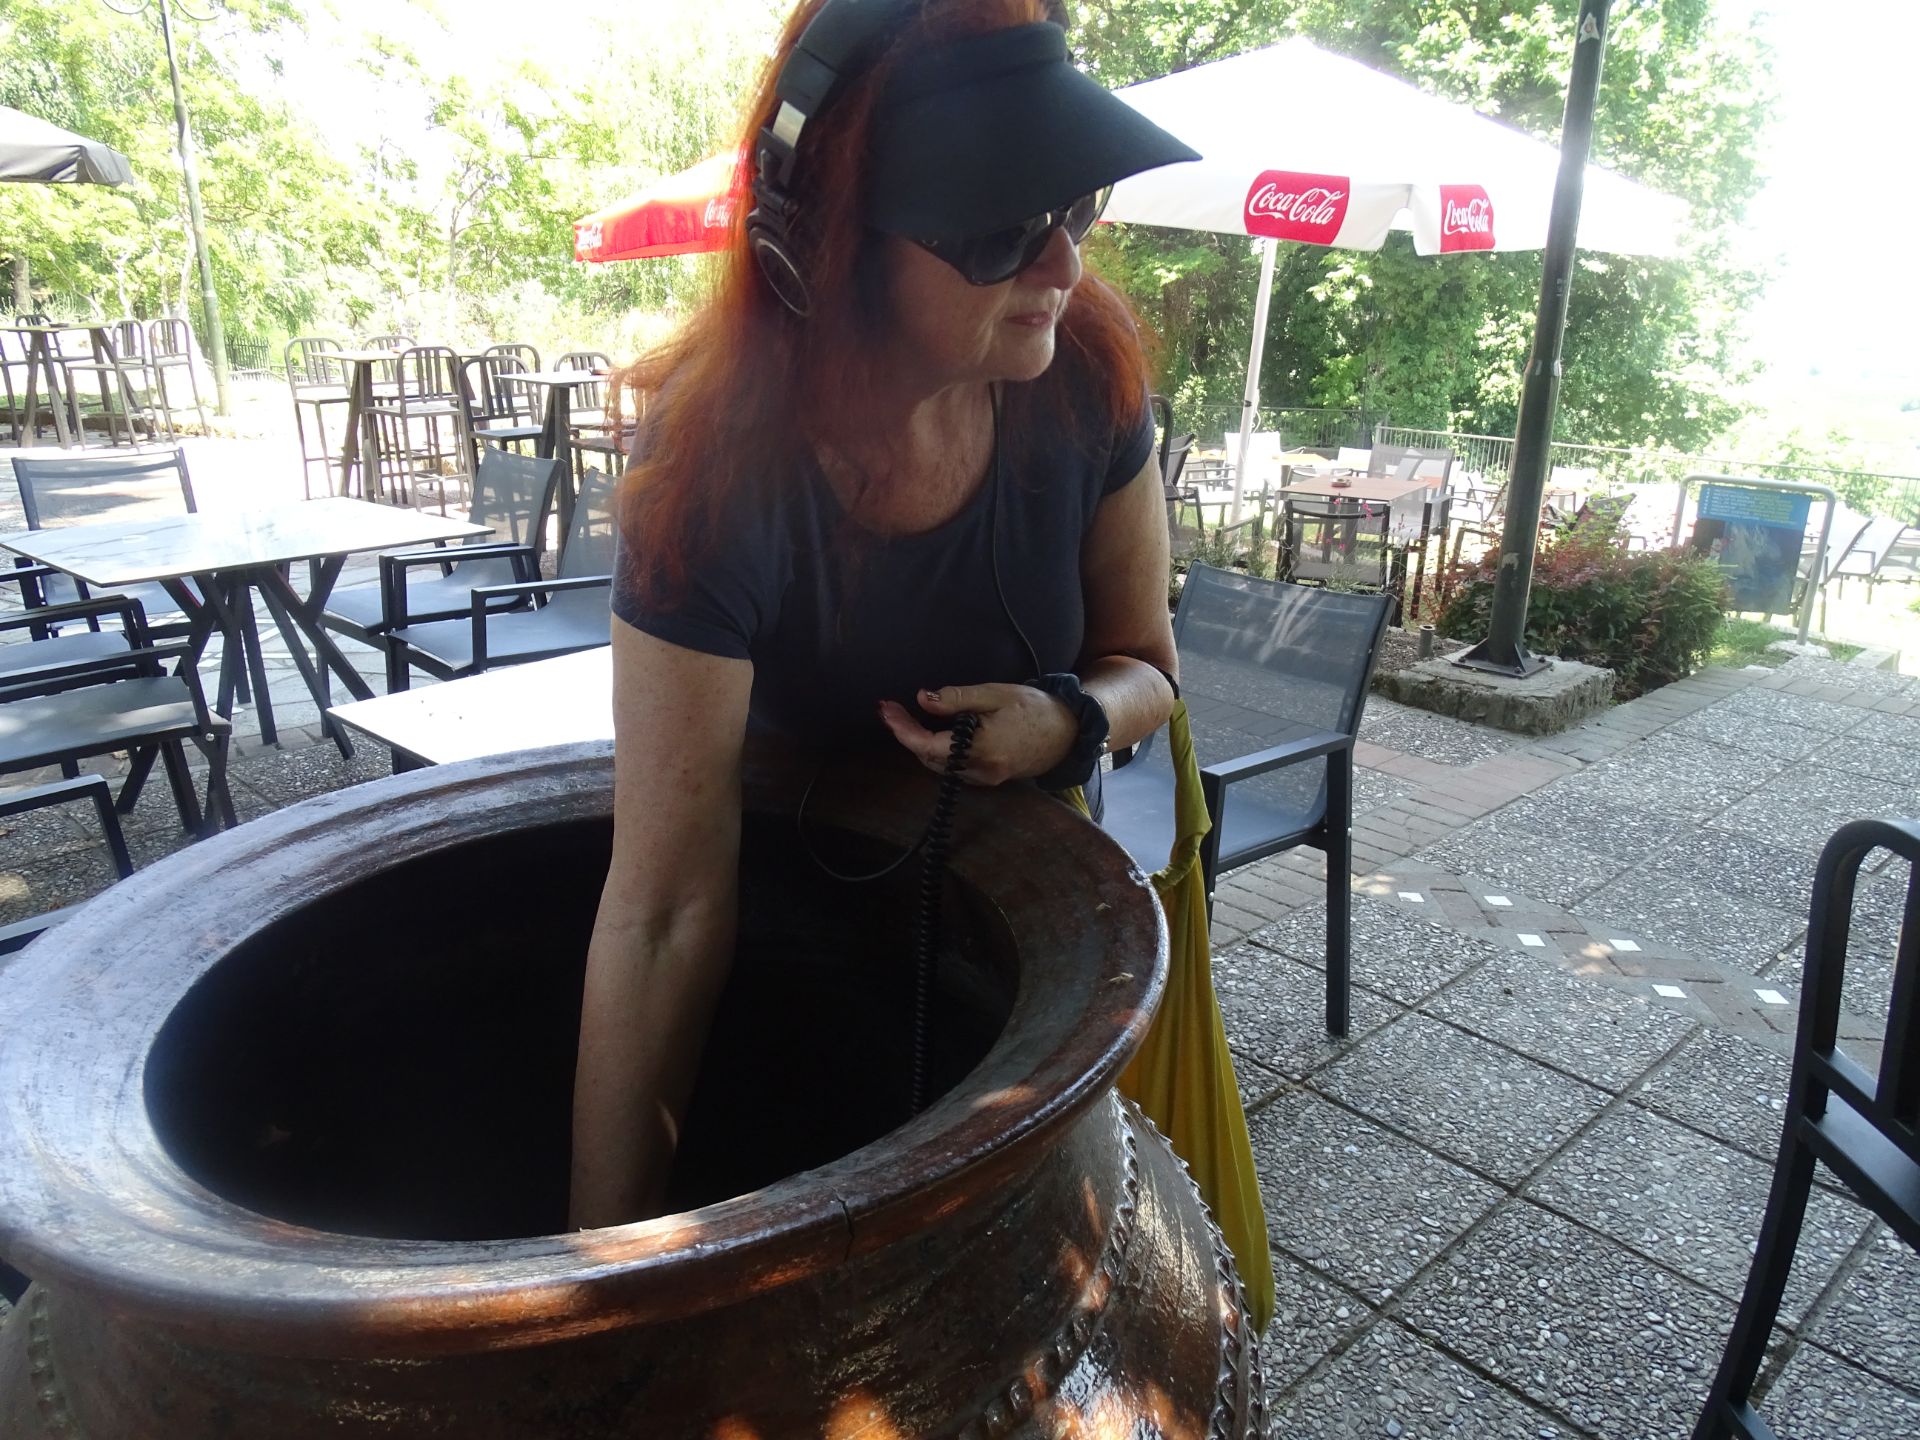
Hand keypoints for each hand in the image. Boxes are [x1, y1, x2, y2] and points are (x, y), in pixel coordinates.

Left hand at [878, 684, 1076, 786]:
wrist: (1068, 732)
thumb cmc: (1036, 708)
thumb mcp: (995, 694)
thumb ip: (957, 699)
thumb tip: (923, 699)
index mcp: (982, 747)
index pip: (929, 746)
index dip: (903, 730)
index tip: (886, 711)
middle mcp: (981, 770)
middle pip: (930, 758)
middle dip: (908, 734)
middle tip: (892, 708)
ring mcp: (985, 778)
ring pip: (940, 766)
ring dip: (921, 743)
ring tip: (907, 717)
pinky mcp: (989, 779)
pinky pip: (954, 768)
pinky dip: (939, 750)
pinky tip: (934, 731)